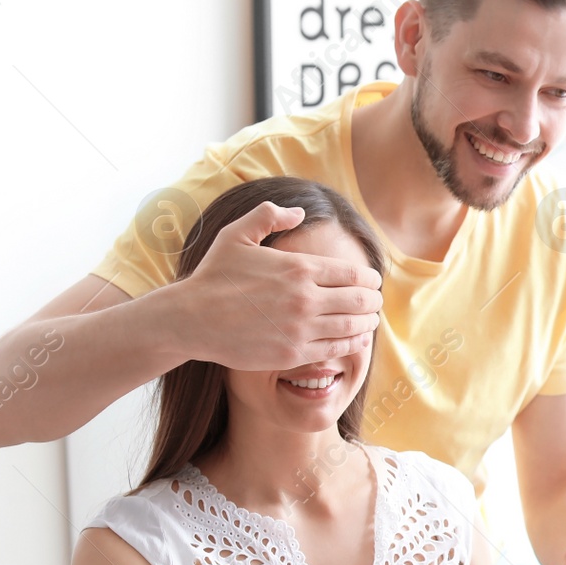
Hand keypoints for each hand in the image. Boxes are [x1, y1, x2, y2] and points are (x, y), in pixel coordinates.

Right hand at [178, 200, 382, 369]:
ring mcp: (300, 328)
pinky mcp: (293, 353)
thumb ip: (269, 216)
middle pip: (360, 301)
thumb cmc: (214, 276)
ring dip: (367, 322)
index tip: (374, 281)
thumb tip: (299, 211)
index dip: (370, 279)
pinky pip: (336, 349)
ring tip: (370, 320)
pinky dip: (353, 343)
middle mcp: (305, 298)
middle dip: (373, 301)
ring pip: (352, 326)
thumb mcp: (237, 235)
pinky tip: (358, 338)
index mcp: (299, 268)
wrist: (190, 318)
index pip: (354, 275)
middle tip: (375, 302)